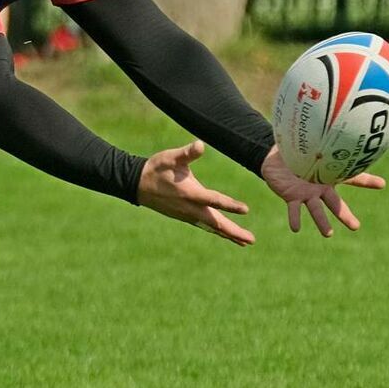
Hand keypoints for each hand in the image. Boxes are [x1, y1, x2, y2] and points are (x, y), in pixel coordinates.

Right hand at [137, 141, 253, 246]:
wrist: (137, 184)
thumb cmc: (157, 168)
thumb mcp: (171, 157)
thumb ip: (187, 153)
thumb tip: (200, 145)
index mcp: (189, 193)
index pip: (213, 200)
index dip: (230, 205)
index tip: (246, 210)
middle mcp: (189, 208)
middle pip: (216, 223)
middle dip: (234, 232)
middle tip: (251, 240)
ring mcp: (187, 214)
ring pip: (211, 227)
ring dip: (228, 234)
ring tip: (245, 242)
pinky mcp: (184, 216)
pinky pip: (205, 226)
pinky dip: (217, 231)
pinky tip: (226, 234)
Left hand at [259, 145, 385, 236]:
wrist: (274, 159)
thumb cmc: (296, 153)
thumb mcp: (311, 146)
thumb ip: (322, 143)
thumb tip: (336, 125)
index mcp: (328, 177)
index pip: (352, 178)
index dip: (367, 181)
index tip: (382, 184)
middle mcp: (320, 189)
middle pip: (336, 204)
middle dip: (345, 216)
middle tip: (355, 227)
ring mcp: (306, 194)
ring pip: (316, 210)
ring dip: (322, 222)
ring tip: (329, 234)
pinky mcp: (291, 197)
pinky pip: (294, 210)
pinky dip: (295, 219)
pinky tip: (296, 228)